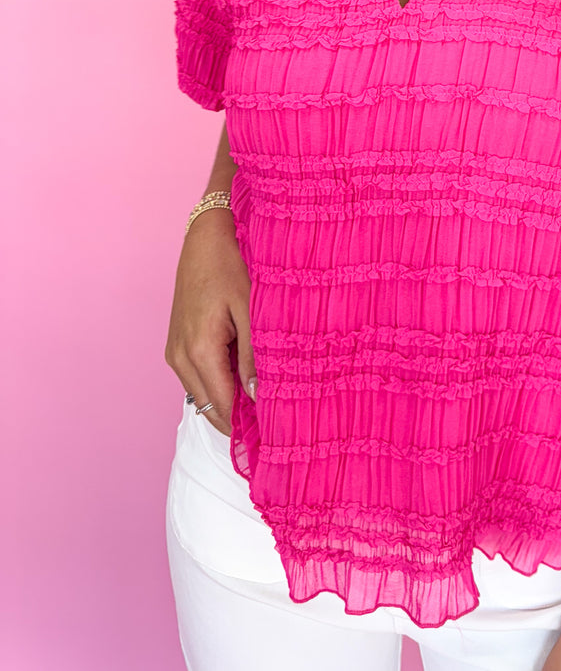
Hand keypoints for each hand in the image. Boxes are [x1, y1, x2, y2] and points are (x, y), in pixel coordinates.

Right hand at [164, 208, 255, 436]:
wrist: (205, 236)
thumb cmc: (231, 265)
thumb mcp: (250, 309)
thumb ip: (253, 356)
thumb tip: (259, 398)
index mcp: (199, 351)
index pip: (223, 407)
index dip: (247, 426)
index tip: (274, 437)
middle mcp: (180, 358)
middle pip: (210, 408)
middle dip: (238, 421)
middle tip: (273, 428)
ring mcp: (174, 352)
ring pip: (203, 395)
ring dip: (228, 402)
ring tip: (264, 405)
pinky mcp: (176, 344)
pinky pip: (198, 377)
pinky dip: (219, 384)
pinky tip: (244, 378)